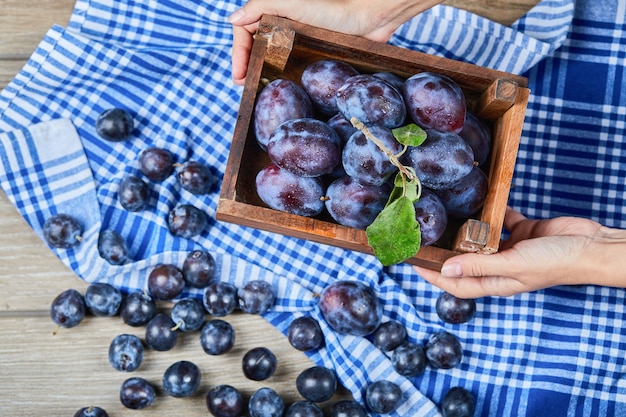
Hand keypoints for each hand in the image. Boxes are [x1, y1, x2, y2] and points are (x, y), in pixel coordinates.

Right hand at [229, 0, 442, 84]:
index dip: (238, 54)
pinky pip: (293, 68)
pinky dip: (283, 79)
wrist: (372, 14)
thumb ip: (260, 7)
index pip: (245, 32)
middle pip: (256, 47)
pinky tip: (281, 91)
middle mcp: (284, 24)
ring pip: (273, 59)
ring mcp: (299, 41)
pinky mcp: (315, 53)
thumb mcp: (291, 1)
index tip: (238, 75)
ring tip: (257, 92)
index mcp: (275, 10)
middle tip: (244, 88)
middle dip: (247, 67)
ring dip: (262, 76)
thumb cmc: (333, 5)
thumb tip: (232, 20)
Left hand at [413, 207, 622, 297]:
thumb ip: (479, 266)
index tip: (412, 264)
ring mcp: (511, 248)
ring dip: (466, 230)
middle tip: (423, 238)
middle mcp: (500, 267)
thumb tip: (446, 271)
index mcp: (496, 282)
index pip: (456, 284)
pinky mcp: (523, 230)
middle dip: (444, 252)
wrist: (591, 246)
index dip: (433, 277)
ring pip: (481, 239)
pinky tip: (479, 201)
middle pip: (464, 262)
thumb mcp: (513, 265)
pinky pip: (501, 220)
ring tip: (444, 217)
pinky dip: (491, 212)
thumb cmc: (555, 262)